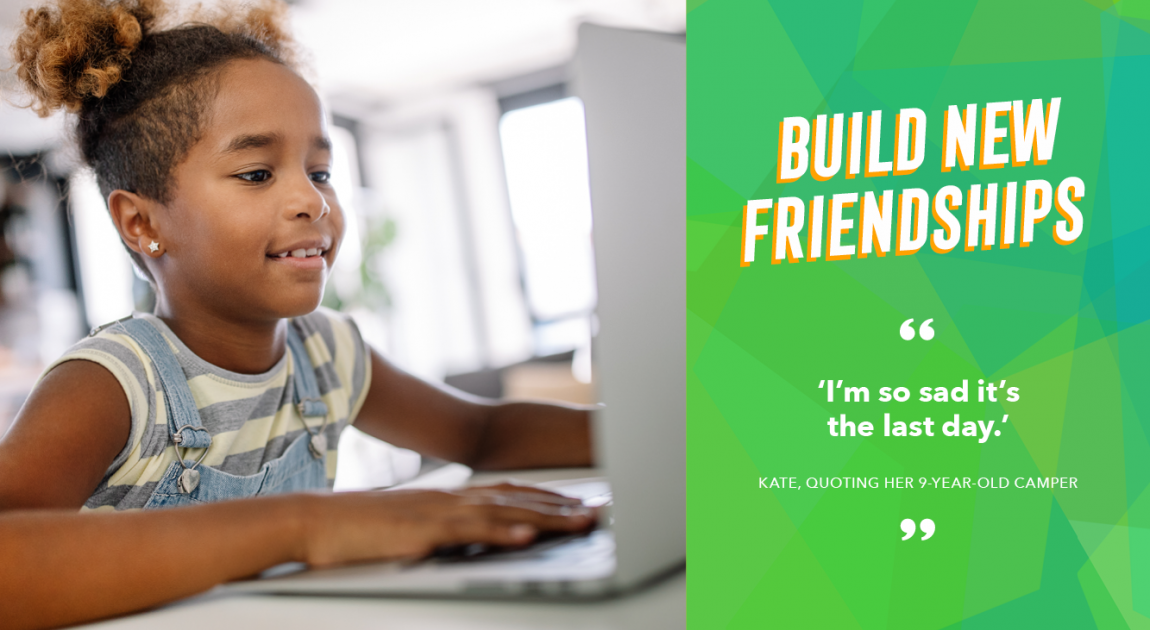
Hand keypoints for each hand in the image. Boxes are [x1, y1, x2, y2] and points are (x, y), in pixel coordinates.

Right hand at [297, 484, 595, 566]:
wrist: (316, 521)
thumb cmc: (359, 530)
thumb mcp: (411, 527)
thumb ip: (442, 530)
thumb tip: (466, 539)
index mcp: (451, 498)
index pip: (511, 494)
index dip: (549, 499)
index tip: (580, 504)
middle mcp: (453, 498)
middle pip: (519, 500)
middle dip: (563, 507)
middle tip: (600, 512)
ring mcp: (440, 512)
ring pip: (505, 512)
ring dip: (548, 517)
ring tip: (582, 522)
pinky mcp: (424, 530)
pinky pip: (470, 532)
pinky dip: (502, 533)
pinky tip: (528, 537)